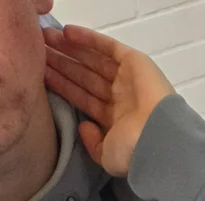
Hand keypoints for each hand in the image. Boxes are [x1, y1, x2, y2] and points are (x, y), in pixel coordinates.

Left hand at [43, 25, 174, 175]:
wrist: (158, 136)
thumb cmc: (134, 150)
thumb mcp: (107, 158)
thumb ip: (93, 145)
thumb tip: (85, 127)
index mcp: (116, 120)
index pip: (85, 98)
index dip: (64, 86)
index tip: (42, 74)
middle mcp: (121, 98)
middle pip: (86, 77)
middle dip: (63, 64)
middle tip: (40, 51)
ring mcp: (128, 80)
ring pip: (94, 60)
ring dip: (70, 50)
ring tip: (46, 38)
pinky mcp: (135, 63)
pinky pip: (108, 47)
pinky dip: (88, 39)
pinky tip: (67, 33)